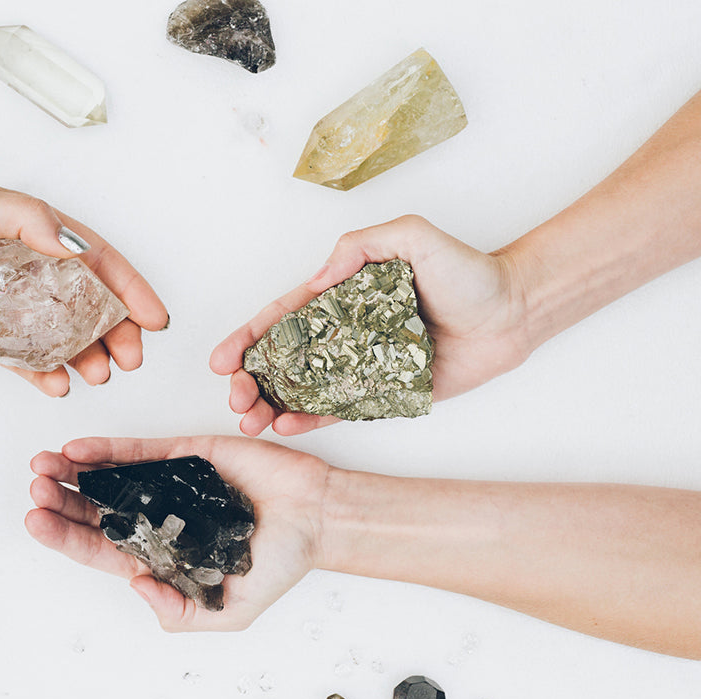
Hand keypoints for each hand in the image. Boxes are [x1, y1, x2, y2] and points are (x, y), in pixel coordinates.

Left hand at [0, 181, 169, 396]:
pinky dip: (45, 374)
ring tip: (100, 374)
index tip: (154, 319)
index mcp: (35, 232)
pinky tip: (59, 385)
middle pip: (89, 304)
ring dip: (88, 356)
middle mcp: (28, 269)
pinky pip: (24, 360)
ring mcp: (8, 306)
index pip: (97, 260)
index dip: (130, 289)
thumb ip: (29, 221)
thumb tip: (74, 247)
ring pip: (63, 336)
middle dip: (117, 332)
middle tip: (130, 358)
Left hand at [25, 436, 327, 631]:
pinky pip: (137, 452)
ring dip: (72, 472)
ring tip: (41, 465)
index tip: (35, 521)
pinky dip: (106, 449)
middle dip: (59, 501)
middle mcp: (157, 519)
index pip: (100, 549)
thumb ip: (182, 612)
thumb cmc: (278, 566)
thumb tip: (136, 587)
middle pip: (93, 511)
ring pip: (107, 478)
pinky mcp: (185, 456)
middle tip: (33, 489)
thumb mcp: (229, 611)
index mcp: (160, 557)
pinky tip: (76, 448)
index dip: (64, 536)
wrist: (317, 518)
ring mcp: (168, 485)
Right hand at [210, 215, 531, 434]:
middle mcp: (344, 333)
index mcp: (340, 296)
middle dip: (250, 379)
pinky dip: (310, 419)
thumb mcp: (411, 236)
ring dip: (270, 404)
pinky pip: (340, 410)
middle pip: (282, 359)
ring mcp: (361, 366)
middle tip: (234, 398)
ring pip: (303, 389)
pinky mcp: (385, 394)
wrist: (514, 311)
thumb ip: (361, 247)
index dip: (247, 338)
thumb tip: (317, 279)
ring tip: (250, 420)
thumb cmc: (468, 271)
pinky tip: (286, 425)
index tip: (221, 360)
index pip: (282, 318)